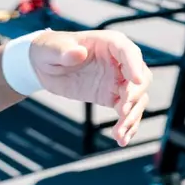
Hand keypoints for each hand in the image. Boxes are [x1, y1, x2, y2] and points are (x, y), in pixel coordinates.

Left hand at [28, 30, 151, 145]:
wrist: (43, 66)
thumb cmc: (49, 50)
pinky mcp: (112, 97)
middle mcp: (120, 62)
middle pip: (140, 78)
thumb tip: (77, 54)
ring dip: (132, 116)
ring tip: (119, 134)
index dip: (135, 65)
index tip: (136, 81)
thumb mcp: (51, 48)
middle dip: (135, 95)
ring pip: (138, 99)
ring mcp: (118, 80)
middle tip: (122, 111)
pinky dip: (128, 126)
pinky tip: (122, 140)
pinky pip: (127, 112)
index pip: (129, 52)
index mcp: (110, 44)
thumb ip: (64, 51)